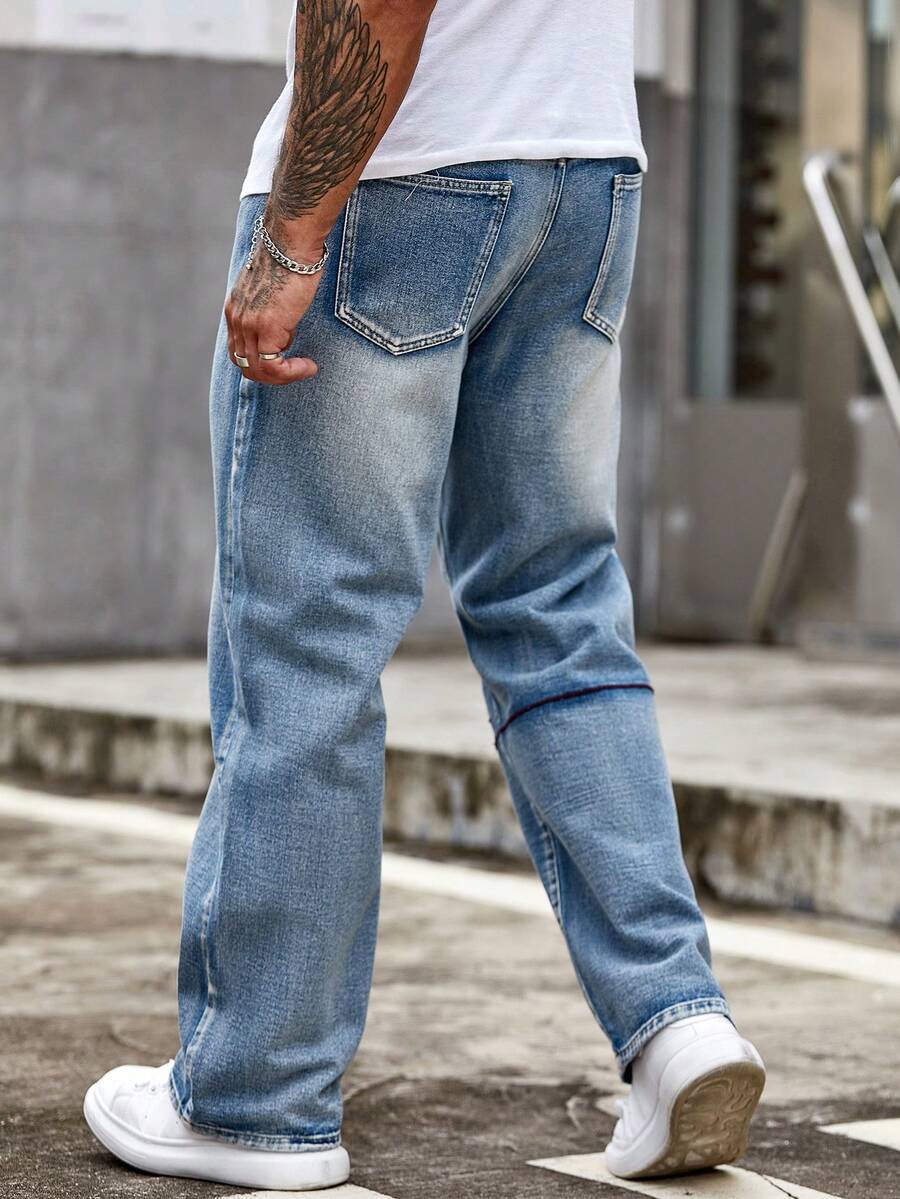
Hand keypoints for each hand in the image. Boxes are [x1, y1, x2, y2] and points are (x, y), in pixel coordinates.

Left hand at [225, 245, 321, 385]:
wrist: (291, 242)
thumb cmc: (289, 258)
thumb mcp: (272, 288)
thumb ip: (269, 308)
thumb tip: (284, 328)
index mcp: (235, 310)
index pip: (238, 350)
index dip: (261, 361)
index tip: (287, 357)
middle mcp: (236, 318)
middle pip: (244, 364)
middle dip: (272, 375)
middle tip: (296, 369)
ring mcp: (249, 324)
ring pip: (257, 370)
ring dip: (284, 376)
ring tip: (306, 368)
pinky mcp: (266, 327)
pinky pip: (272, 365)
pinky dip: (291, 372)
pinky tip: (309, 366)